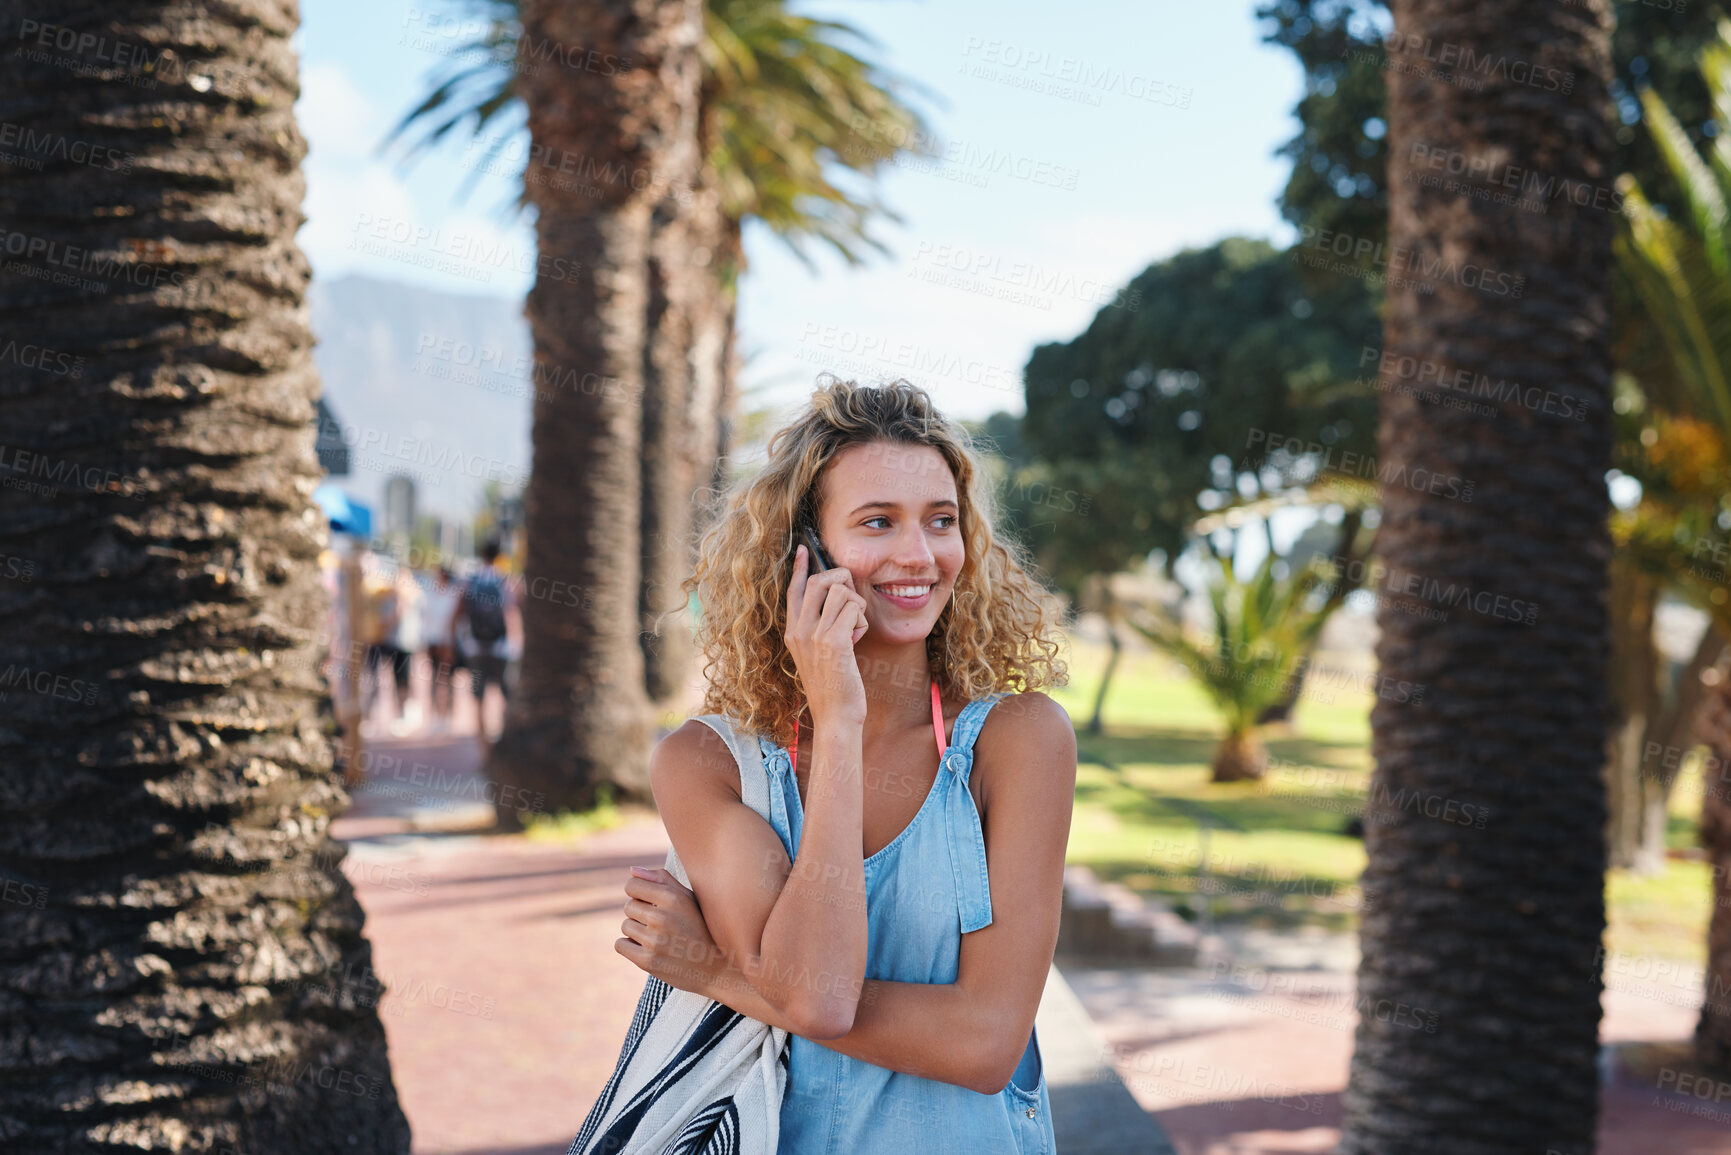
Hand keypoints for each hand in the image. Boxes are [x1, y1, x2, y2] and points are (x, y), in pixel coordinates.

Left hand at [616, 866, 725, 995]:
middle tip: (661, 924)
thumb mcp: (689, 898)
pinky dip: (630, 947)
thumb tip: (632, 871)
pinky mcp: (647, 961)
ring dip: (637, 931)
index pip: (632, 885)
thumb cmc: (700, 927)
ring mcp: (654, 941)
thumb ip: (662, 880)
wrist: (715, 968)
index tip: (650, 902)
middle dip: (641, 913)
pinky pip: (620, 945)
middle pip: (628, 906)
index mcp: (672, 898)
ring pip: (626, 926)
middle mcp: (662, 917)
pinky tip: (648, 948)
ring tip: (659, 937)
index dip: (638, 893)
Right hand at [785, 544, 868, 726]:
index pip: (794, 590)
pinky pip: (854, 609)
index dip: (801, 567)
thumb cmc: (833, 688)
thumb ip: (822, 628)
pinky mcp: (833, 641)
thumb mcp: (820, 654)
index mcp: (793, 633)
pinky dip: (862, 622)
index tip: (804, 549)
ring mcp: (813, 634)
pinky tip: (858, 641)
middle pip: (820, 581)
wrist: (835, 717)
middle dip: (842, 580)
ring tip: (855, 630)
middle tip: (852, 598)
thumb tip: (839, 600)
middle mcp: (799, 630)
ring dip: (856, 607)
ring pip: (841, 592)